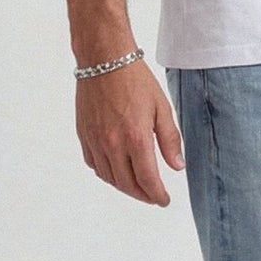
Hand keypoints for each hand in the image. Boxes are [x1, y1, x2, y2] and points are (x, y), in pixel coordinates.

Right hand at [76, 59, 185, 204]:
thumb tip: (177, 166)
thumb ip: (170, 139)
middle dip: (142, 195)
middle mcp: (113, 145)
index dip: (157, 195)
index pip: (147, 180)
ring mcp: (95, 141)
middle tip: (153, 196)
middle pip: (127, 184)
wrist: (104, 60)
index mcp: (136, 138)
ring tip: (137, 186)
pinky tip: (116, 170)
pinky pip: (94, 164)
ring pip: (109, 178)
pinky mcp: (84, 135)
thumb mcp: (161, 108)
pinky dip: (106, 173)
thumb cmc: (135, 80)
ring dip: (124, 186)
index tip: (163, 200)